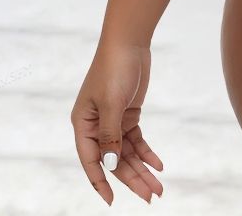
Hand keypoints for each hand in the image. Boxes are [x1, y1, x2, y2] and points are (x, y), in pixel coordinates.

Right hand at [71, 40, 164, 204]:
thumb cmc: (114, 69)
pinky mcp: (128, 114)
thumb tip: (111, 165)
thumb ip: (111, 135)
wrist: (129, 42)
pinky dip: (147, 152)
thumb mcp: (112, 104)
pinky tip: (158, 165)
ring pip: (127, 153)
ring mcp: (113, 121)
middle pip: (114, 160)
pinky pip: (136, 140)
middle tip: (150, 196)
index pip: (91, 161)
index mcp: (83, 125)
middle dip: (132, 179)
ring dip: (142, 169)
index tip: (112, 201)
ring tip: (158, 187)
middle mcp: (96, 127)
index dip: (101, 182)